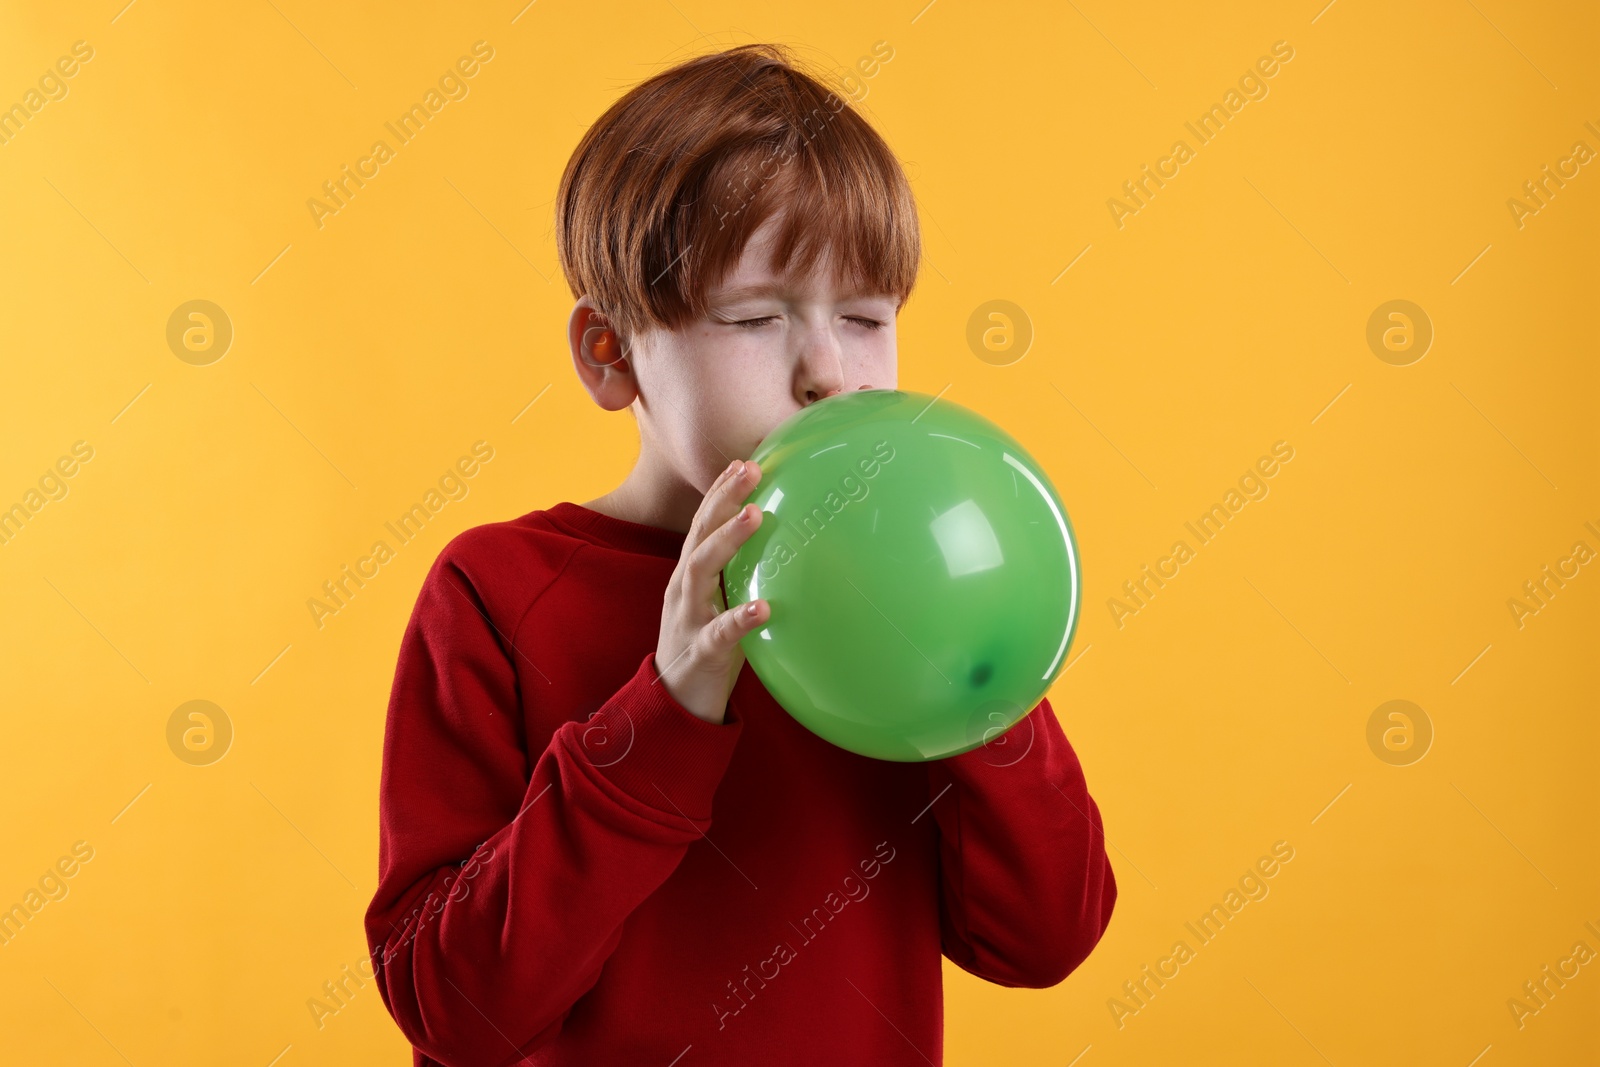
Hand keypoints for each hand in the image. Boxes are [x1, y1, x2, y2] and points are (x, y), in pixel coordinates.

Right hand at [653, 459, 768, 723]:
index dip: (720, 490)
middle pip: (700, 534)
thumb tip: (784, 546)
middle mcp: (684, 588)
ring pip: (702, 571)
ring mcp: (689, 618)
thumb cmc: (707, 645)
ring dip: (728, 540)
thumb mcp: (720, 602)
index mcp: (691, 575)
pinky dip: (740, 618)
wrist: (676, 702)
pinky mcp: (701, 651)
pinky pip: (721, 633)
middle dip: (723, 498)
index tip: (744, 460)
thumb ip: (740, 575)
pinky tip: (764, 608)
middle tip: (751, 469)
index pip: (703, 522)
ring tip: (756, 516)